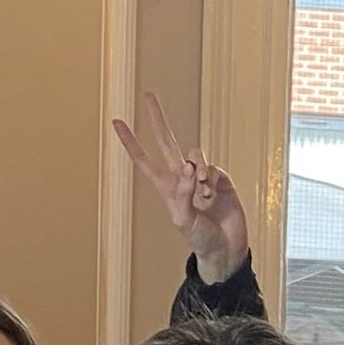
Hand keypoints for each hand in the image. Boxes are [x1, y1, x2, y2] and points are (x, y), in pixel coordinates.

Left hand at [114, 92, 249, 285]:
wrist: (226, 249)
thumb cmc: (200, 240)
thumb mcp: (183, 220)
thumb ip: (183, 193)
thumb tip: (189, 168)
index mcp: (166, 189)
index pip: (143, 161)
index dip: (130, 142)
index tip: (117, 122)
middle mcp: (182, 179)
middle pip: (168, 142)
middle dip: (158, 120)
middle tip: (149, 96)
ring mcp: (201, 178)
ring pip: (195, 155)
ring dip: (199, 170)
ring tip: (203, 193)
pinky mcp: (221, 180)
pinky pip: (213, 168)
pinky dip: (212, 179)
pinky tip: (213, 193)